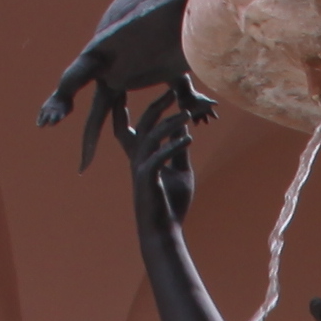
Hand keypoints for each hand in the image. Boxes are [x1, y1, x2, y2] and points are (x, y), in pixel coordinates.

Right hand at [126, 98, 196, 228]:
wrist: (164, 231)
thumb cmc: (171, 203)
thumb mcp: (180, 171)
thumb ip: (178, 150)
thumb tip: (184, 129)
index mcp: (142, 156)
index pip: (131, 126)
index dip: (131, 107)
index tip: (140, 90)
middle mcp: (137, 159)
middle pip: (143, 124)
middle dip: (157, 106)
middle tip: (172, 91)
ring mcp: (140, 168)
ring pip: (151, 136)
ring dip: (170, 123)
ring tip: (187, 113)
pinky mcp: (147, 179)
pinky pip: (159, 156)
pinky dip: (173, 145)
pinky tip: (189, 138)